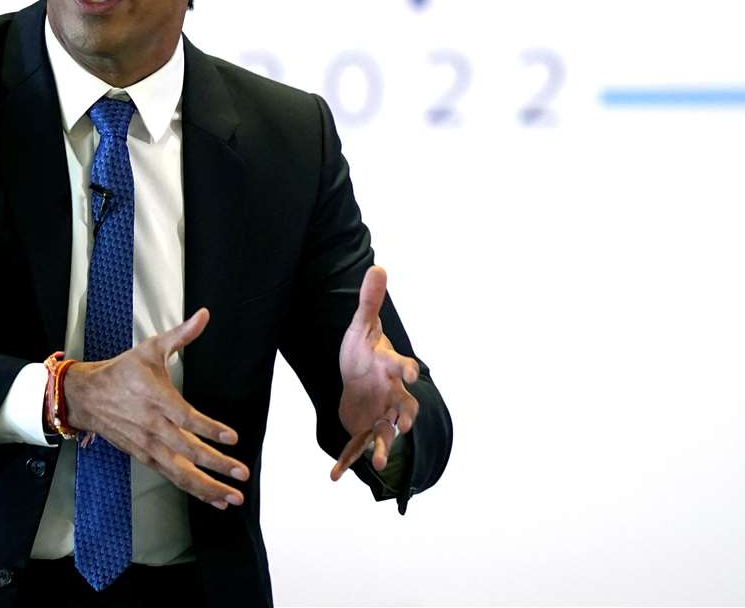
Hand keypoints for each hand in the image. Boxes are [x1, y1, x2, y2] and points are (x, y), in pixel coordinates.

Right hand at [62, 307, 247, 509]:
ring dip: (207, 487)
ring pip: (180, 472)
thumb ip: (181, 335)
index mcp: (157, 399)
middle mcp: (153, 427)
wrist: (86, 397)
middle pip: (188, 451)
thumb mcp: (151, 349)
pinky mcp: (145, 457)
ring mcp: (148, 446)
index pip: (186, 417)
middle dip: (216, 465)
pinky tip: (213, 497)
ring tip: (232, 498)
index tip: (232, 437)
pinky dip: (192, 489)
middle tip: (241, 474)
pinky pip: (171, 477)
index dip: (209, 429)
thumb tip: (204, 315)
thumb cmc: (122, 371)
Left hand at [330, 265, 420, 480]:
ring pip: (386, 434)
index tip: (411, 375)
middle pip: (404, 407)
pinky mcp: (365, 430)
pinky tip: (333, 477)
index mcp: (389, 368)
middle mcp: (391, 395)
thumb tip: (378, 266)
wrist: (361, 377)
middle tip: (404, 426)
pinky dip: (346, 462)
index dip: (408, 371)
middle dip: (405, 417)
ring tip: (378, 464)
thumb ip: (371, 301)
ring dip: (383, 449)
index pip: (403, 367)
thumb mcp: (363, 326)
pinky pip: (357, 448)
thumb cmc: (365, 350)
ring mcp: (380, 415)